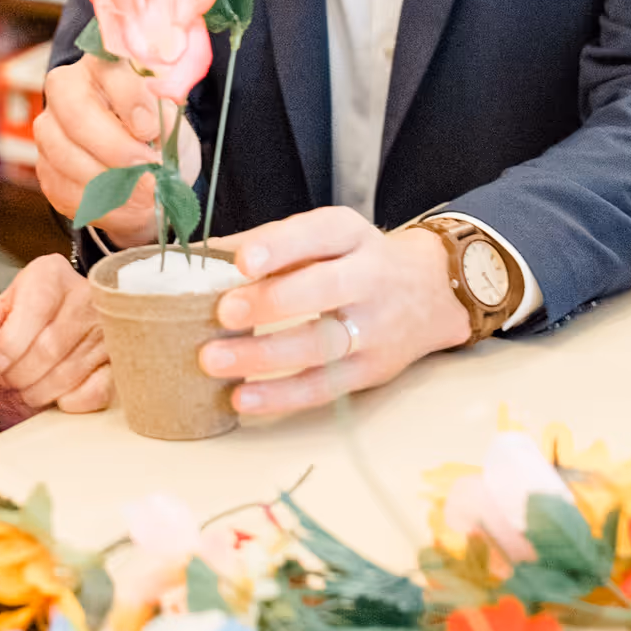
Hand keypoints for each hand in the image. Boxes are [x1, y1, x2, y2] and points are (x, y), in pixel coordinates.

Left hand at [0, 254, 109, 426]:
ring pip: (71, 372)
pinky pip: (99, 390)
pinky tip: (56, 398)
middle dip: (20, 374)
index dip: (10, 345)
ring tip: (25, 387)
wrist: (27, 362)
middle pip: (51, 346)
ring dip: (39, 391)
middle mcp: (87, 293)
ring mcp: (109, 328)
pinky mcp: (120, 361)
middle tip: (8, 380)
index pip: (35, 309)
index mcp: (49, 273)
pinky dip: (71, 402)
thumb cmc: (4, 340)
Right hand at [34, 57, 201, 243]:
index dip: (130, 100)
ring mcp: (49, 130)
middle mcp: (65, 90)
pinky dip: (102, 204)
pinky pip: (66, 191)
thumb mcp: (173, 122)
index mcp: (102, 65)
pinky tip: (129, 204)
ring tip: (147, 192)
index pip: (108, 71)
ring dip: (112, 182)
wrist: (144, 170)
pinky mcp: (46, 169)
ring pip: (67, 158)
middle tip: (148, 168)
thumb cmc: (158, 135)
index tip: (152, 129)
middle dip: (116, 148)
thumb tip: (155, 132)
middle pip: (77, 116)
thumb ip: (166, 123)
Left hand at [198, 208, 470, 418]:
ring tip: (214, 360)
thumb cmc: (354, 260)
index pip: (318, 233)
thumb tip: (199, 256)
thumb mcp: (323, 237)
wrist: (431, 293)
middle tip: (223, 312)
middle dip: (273, 301)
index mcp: (351, 234)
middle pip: (326, 288)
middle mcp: (370, 277)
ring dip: (265, 355)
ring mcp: (375, 327)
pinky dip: (281, 396)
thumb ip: (266, 244)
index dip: (280, 247)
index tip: (241, 261)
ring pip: (322, 343)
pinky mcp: (373, 369)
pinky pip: (325, 386)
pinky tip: (242, 398)